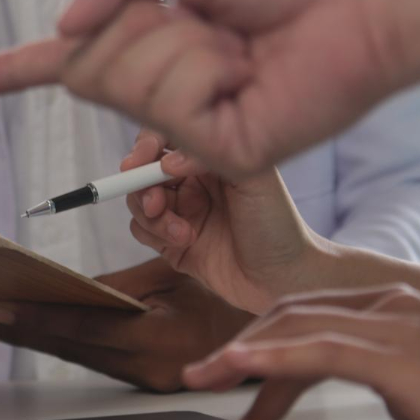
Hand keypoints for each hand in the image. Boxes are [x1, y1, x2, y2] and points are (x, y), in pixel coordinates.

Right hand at [0, 0, 409, 177]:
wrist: (361, 2)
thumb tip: (63, 26)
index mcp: (154, 45)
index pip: (71, 62)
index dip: (17, 69)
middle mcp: (166, 93)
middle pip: (87, 69)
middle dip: (131, 26)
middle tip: (200, 17)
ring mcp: (192, 130)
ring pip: (127, 85)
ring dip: (180, 44)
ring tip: (237, 45)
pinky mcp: (221, 153)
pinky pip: (172, 104)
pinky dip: (206, 70)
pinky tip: (247, 72)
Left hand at [0, 258, 251, 392]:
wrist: (257, 347)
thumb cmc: (220, 305)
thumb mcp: (173, 280)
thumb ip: (120, 286)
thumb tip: (70, 288)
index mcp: (158, 339)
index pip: (86, 327)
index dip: (39, 318)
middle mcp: (146, 369)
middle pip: (70, 348)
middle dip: (20, 332)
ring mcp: (142, 382)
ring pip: (76, 357)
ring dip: (32, 339)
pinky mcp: (140, 384)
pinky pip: (93, 362)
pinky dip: (60, 344)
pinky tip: (31, 332)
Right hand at [121, 130, 329, 314]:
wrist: (283, 278)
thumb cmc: (277, 225)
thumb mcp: (254, 180)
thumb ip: (210, 160)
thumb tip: (167, 160)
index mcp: (211, 159)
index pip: (166, 140)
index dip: (146, 148)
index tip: (137, 163)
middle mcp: (193, 182)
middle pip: (145, 171)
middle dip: (142, 186)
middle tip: (155, 204)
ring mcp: (182, 212)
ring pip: (140, 201)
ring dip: (152, 216)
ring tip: (183, 232)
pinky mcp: (172, 243)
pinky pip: (142, 230)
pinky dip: (154, 234)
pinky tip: (185, 241)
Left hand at [181, 285, 419, 419]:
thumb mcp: (406, 389)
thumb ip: (363, 371)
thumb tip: (309, 386)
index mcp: (395, 307)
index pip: (306, 315)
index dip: (256, 342)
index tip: (219, 374)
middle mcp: (395, 306)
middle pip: (293, 317)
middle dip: (238, 349)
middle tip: (196, 379)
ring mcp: (400, 327)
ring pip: (299, 329)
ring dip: (241, 356)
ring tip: (203, 380)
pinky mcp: (404, 359)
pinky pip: (322, 351)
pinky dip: (274, 358)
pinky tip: (242, 366)